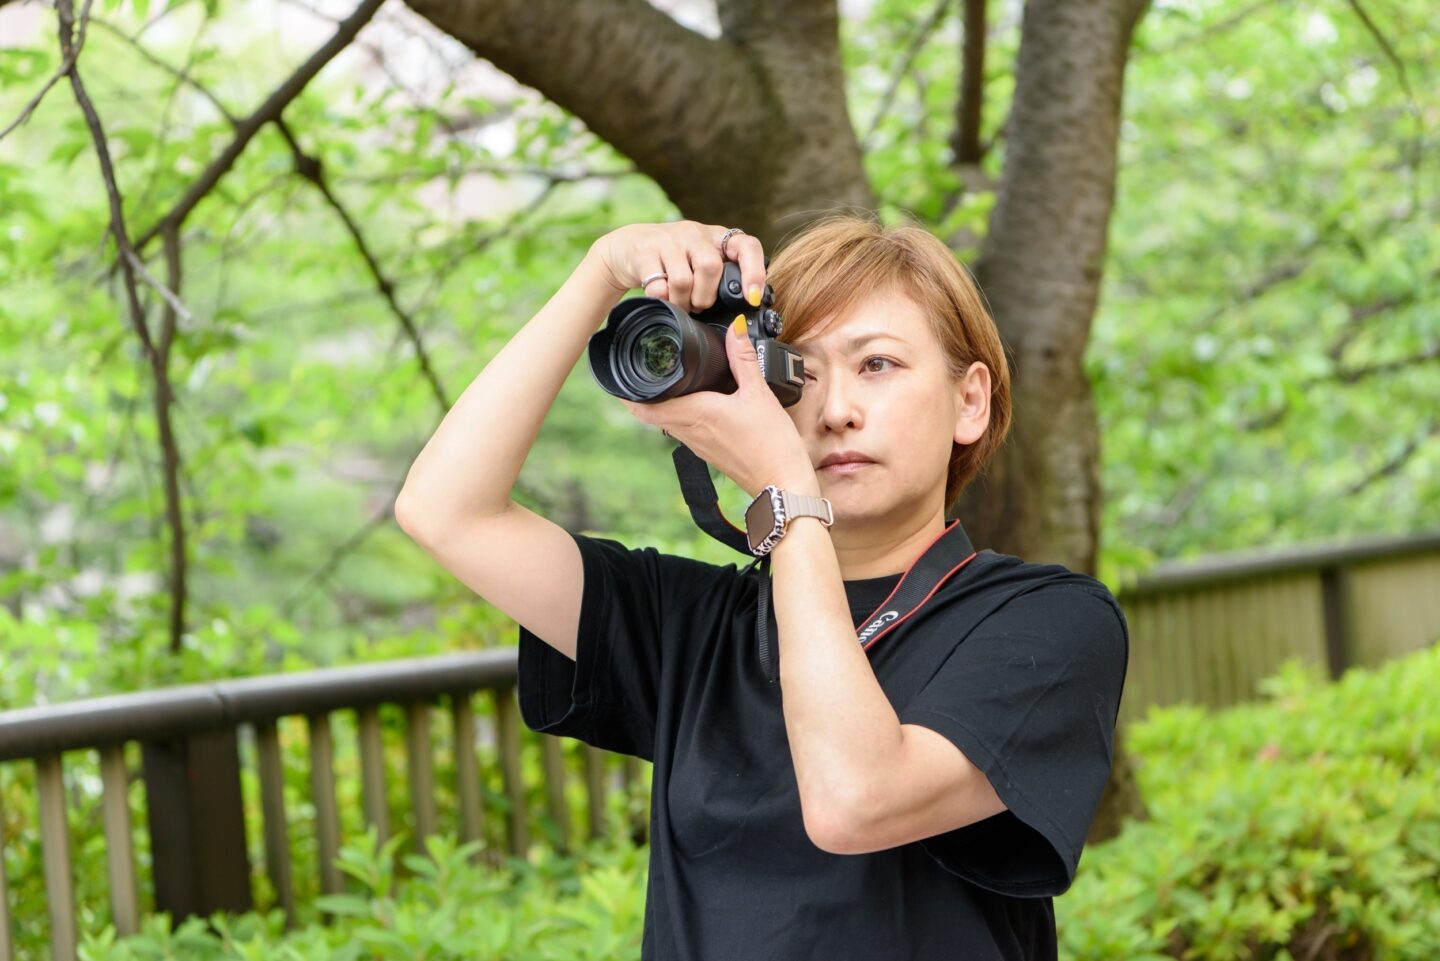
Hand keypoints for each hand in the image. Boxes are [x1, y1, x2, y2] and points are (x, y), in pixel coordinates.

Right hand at [587, 221, 766, 313]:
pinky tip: (662, 297)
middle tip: (699, 305)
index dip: (754, 272)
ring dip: (683, 302)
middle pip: (710, 267)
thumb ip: (721, 277)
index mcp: (716, 237)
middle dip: (705, 296)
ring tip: (680, 303)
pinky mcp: (644, 252)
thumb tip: (745, 305)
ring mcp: (668, 240)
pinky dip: (662, 300)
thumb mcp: (700, 261)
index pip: (746, 246)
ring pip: (684, 281)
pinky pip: (659, 287)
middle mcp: (694, 233)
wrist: (628, 247)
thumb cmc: (673, 261)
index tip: (752, 298)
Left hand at [620, 315, 815, 499]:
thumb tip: (735, 329)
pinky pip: (684, 431)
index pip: (645, 407)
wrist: (782, 485)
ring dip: (661, 405)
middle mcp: (689, 432)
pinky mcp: (709, 452)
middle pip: (651, 414)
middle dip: (641, 394)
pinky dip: (681, 415)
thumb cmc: (771, 444)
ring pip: (667, 423)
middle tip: (640, 371)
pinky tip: (695, 404)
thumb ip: (744, 359)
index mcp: (695, 414)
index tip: (621, 374)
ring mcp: (697, 445)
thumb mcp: (760, 394)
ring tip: (664, 382)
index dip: (627, 393)